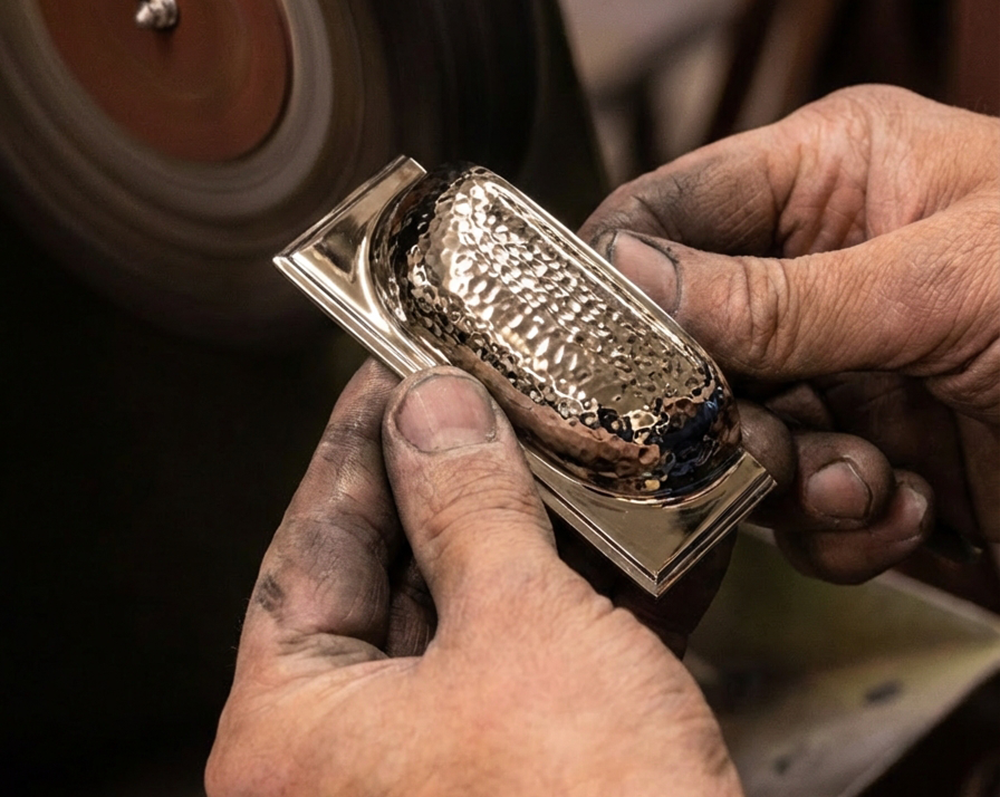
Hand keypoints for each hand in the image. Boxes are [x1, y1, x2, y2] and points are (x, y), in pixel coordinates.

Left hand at [206, 362, 745, 796]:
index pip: (308, 545)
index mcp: (297, 735)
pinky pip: (558, 663)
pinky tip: (657, 533)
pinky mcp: (539, 779)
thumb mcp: (517, 632)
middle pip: (403, 572)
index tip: (394, 370)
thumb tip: (430, 408)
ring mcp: (452, 771)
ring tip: (580, 443)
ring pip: (490, 613)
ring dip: (549, 532)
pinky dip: (606, 600)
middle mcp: (357, 760)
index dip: (357, 445)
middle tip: (498, 392)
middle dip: (465, 479)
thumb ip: (468, 508)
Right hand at [582, 85, 998, 581]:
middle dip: (713, 403)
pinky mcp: (867, 450)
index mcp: (828, 178)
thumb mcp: (954, 280)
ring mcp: (839, 367)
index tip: (607, 348)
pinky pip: (791, 499)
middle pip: (684, 338)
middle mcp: (815, 269)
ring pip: (730, 430)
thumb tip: (629, 280)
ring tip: (856, 480)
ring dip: (781, 475)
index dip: (622, 277)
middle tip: (752, 437)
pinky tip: (902, 509)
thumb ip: (781, 295)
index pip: (666, 211)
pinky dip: (832, 525)